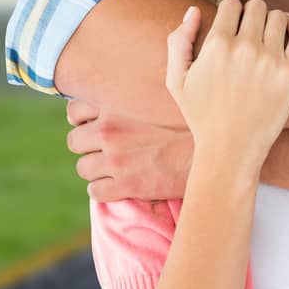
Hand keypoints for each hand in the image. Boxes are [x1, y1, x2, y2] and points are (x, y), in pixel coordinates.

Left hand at [67, 98, 193, 201]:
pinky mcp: (125, 185)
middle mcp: (110, 130)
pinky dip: (105, 191)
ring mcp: (116, 159)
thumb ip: (133, 97)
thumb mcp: (160, 96)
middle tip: (108, 151)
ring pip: (83, 169)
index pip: (74, 110)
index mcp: (117, 104)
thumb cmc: (191, 122)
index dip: (82, 120)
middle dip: (88, 148)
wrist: (214, 149)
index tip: (94, 126)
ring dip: (97, 171)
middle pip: (74, 142)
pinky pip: (95, 192)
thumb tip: (120, 100)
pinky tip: (122, 187)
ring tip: (118, 170)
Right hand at [166, 0, 288, 175]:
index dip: (232, 11)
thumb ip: (179, 41)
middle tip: (253, 31)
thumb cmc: (202, 115)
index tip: (234, 25)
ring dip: (275, 21)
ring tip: (271, 35)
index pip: (232, 4)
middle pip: (257, 6)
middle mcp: (245, 48)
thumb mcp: (176, 80)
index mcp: (217, 45)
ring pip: (280, 17)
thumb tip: (194, 10)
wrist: (231, 148)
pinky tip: (288, 39)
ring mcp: (270, 60)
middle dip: (254, 14)